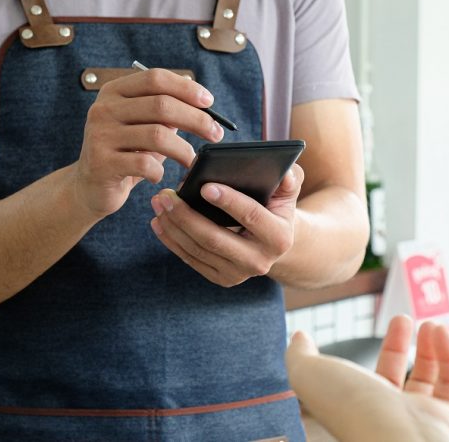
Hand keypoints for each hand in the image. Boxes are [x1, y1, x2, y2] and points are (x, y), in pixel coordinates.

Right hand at [73, 69, 223, 218]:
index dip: (186, 88)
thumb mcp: (142, 127)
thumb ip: (164, 111)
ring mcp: (100, 135)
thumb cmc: (125, 154)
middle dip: (196, 119)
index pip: (155, 78)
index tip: (209, 102)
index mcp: (114, 92)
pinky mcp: (101, 163)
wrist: (90, 188)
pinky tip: (159, 176)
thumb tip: (201, 100)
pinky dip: (159, 172)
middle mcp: (103, 109)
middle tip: (216, 134)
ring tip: (191, 161)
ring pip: (157, 135)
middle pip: (161, 105)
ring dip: (183, 150)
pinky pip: (144, 164)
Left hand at [150, 164, 303, 286]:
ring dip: (173, 225)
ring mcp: (238, 274)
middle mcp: (259, 262)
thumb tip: (285, 171)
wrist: (274, 243)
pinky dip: (171, 240)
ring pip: (198, 249)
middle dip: (186, 215)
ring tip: (158, 202)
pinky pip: (190, 259)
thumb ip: (290, 178)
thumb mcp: (287, 191)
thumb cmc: (275, 207)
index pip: (251, 216)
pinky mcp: (220, 278)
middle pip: (215, 238)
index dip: (228, 201)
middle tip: (165, 195)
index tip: (204, 186)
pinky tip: (159, 222)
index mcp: (279, 238)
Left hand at [286, 315, 448, 441]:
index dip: (366, 353)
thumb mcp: (309, 374)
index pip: (360, 379)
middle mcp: (384, 415)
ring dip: (429, 348)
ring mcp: (416, 419)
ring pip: (427, 381)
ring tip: (429, 322)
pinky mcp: (446, 420)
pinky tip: (440, 331)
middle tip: (403, 318)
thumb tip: (298, 337)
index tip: (372, 326)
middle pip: (395, 377)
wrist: (394, 439)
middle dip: (399, 346)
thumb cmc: (350, 407)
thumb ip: (299, 355)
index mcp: (351, 406)